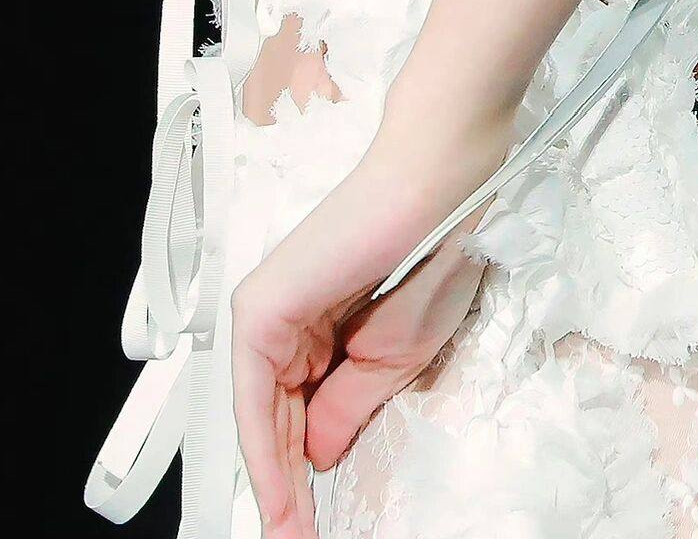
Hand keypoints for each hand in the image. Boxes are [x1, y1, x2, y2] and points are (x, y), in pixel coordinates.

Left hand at [228, 117, 514, 536]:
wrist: (439, 193)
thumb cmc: (433, 256)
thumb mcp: (393, 359)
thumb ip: (345, 408)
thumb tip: (315, 456)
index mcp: (318, 328)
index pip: (301, 418)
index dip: (304, 482)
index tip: (312, 531)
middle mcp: (283, 321)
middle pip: (277, 423)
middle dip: (287, 490)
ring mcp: (267, 312)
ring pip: (263, 417)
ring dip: (275, 483)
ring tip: (290, 535)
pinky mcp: (260, 309)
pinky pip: (258, 396)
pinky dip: (267, 453)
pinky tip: (280, 496)